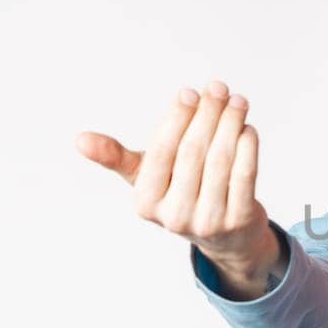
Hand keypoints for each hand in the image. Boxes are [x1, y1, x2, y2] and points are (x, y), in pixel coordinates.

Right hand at [77, 79, 281, 288]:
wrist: (225, 238)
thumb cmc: (180, 194)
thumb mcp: (146, 179)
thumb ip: (117, 157)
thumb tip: (80, 140)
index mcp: (145, 202)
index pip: (161, 151)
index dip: (177, 118)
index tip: (189, 92)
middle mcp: (174, 215)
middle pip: (193, 151)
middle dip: (208, 114)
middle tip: (218, 88)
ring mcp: (208, 221)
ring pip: (221, 160)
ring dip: (231, 123)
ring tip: (237, 101)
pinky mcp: (239, 221)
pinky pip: (245, 175)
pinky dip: (248, 147)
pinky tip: (246, 127)